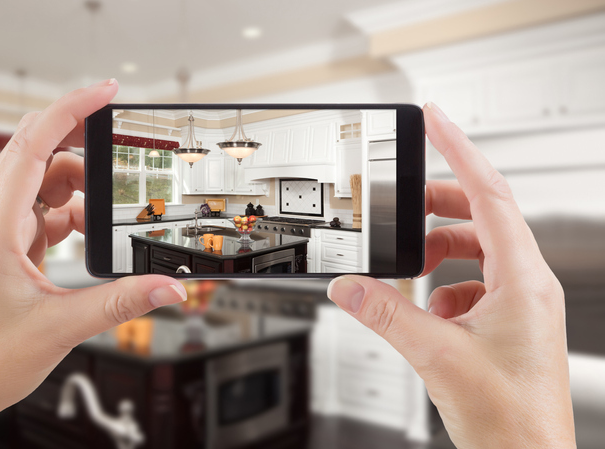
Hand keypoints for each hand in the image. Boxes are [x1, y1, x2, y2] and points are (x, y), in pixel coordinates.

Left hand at [0, 81, 186, 448]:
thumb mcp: (61, 326)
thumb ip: (121, 302)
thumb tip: (169, 286)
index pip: (33, 145)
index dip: (71, 111)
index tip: (105, 93)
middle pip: (38, 153)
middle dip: (80, 141)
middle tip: (121, 142)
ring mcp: (1, 234)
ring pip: (44, 185)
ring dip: (80, 189)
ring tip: (110, 211)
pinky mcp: (10, 250)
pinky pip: (44, 214)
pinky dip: (72, 216)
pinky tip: (90, 236)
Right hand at [328, 103, 574, 447]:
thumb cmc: (510, 419)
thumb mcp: (435, 355)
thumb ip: (385, 314)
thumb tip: (349, 286)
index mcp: (522, 280)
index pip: (489, 194)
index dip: (458, 150)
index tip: (435, 121)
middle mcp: (528, 285)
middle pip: (481, 217)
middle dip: (437, 206)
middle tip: (403, 200)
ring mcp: (522, 305)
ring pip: (476, 252)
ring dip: (439, 252)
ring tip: (410, 269)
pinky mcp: (511, 323)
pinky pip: (474, 284)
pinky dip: (445, 287)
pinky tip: (429, 313)